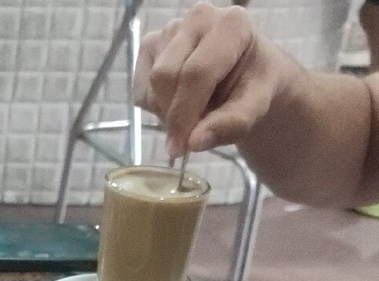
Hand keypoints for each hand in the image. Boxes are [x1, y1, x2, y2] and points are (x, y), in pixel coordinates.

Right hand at [133, 2, 289, 156]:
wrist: (248, 74)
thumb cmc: (254, 85)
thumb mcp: (255, 107)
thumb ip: (231, 124)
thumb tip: (193, 142)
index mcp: (231, 25)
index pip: (195, 73)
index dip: (185, 114)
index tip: (183, 148)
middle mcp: (198, 18)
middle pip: (166, 77)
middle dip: (174, 115)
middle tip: (191, 135)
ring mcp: (170, 30)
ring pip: (151, 85)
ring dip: (166, 112)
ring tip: (194, 113)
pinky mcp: (150, 45)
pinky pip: (140, 89)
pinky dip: (156, 107)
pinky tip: (179, 102)